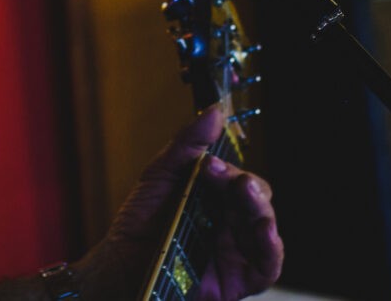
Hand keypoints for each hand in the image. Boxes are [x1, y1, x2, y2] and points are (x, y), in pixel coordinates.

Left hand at [79, 107, 282, 300]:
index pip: (238, 176)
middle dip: (245, 184)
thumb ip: (187, 144)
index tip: (211, 163)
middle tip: (224, 178)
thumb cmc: (140, 221)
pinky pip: (268, 264)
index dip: (230, 167)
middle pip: (257, 196)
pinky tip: (264, 229)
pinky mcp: (240, 278)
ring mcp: (237, 249)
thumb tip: (214, 112)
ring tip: (245, 192)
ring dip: (260, 207)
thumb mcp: (159, 175)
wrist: (120, 266)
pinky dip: (270, 245)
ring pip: (266, 225)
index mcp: (216, 195)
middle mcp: (231, 220)